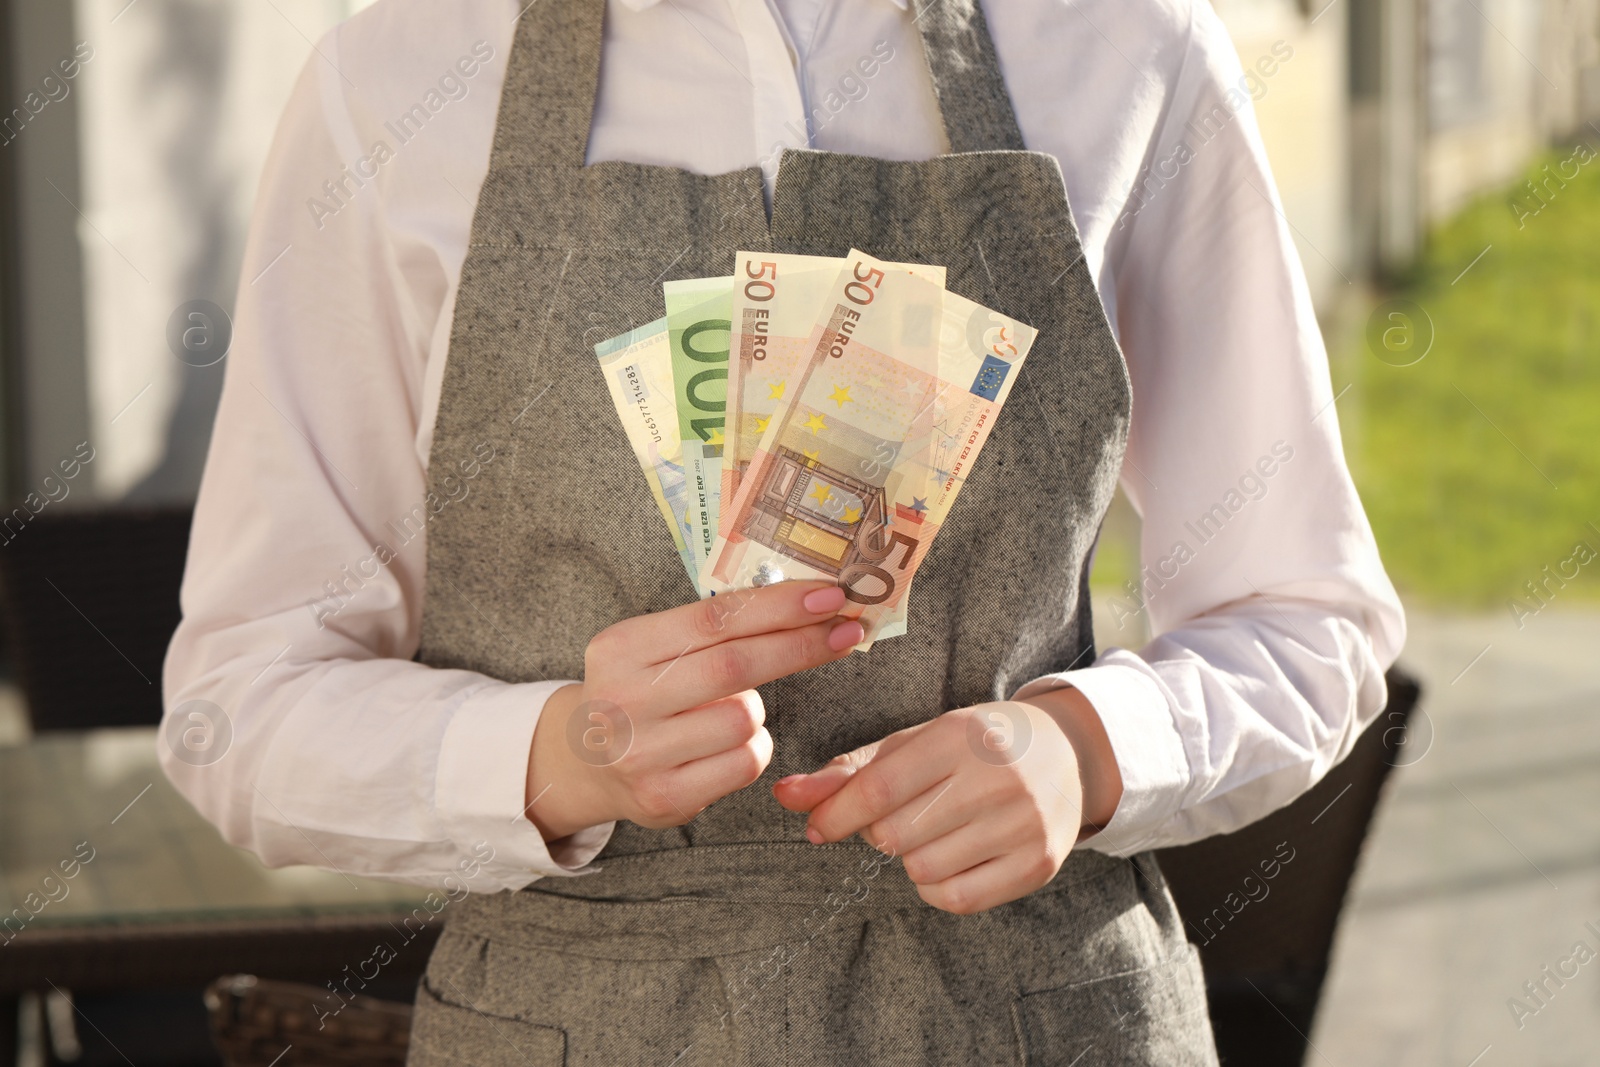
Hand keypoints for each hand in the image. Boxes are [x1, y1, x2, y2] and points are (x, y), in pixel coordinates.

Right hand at [525, 581, 863, 842]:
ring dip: (757, 709)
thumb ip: (711, 627)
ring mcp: (640, 752)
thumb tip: (804, 603)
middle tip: (846, 631)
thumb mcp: (651, 647)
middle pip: (736, 664)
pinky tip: (726, 745)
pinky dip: (753, 748)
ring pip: (744, 717)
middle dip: (800, 645)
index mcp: (620, 647)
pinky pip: (744, 762)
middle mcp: (623, 699)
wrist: (583, 762)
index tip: (829, 596)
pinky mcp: (663, 796)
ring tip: (729, 709)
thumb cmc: (639, 691)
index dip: (778, 606)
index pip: (714, 617)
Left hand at [773, 687, 1122, 913]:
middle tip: (903, 816)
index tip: (814, 829)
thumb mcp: (915, 742)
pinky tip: (952, 856)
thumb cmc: (974, 746)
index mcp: (959, 735)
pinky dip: (938, 886)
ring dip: (911, 858)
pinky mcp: (1038, 863)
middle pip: (895, 834)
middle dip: (881, 832)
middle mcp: (996, 777)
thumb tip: (785, 796)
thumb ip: (849, 770)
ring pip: (922, 868)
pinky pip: (958, 897)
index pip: (879, 787)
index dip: (835, 814)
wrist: (1068, 754)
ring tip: (935, 831)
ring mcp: (1022, 822)